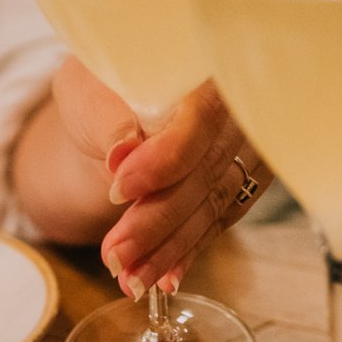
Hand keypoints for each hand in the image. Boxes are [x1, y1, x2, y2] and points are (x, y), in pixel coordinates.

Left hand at [96, 79, 268, 299]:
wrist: (120, 101)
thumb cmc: (102, 83)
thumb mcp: (90, 84)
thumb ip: (107, 114)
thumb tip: (123, 152)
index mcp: (209, 63)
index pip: (202, 116)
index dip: (166, 158)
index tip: (120, 189)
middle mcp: (242, 103)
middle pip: (210, 169)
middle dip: (160, 220)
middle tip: (116, 254)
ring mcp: (251, 144)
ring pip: (216, 202)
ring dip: (173, 246)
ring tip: (132, 278)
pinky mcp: (246, 178)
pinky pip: (220, 219)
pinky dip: (189, 249)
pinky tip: (165, 277)